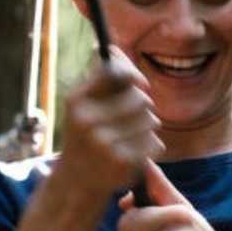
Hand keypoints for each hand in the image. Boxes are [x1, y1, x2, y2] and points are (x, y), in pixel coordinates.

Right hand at [58, 48, 162, 197]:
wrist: (78, 181)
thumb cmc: (85, 134)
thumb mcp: (83, 105)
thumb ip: (100, 77)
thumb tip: (115, 49)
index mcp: (77, 102)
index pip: (115, 72)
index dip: (132, 73)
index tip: (139, 82)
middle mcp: (88, 121)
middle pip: (140, 98)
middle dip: (142, 105)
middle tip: (131, 117)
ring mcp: (105, 143)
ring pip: (151, 120)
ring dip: (147, 126)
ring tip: (131, 136)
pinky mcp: (123, 162)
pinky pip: (155, 142)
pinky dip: (150, 146)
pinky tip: (134, 152)